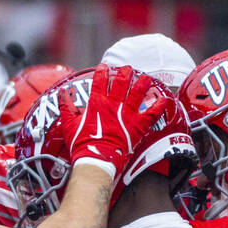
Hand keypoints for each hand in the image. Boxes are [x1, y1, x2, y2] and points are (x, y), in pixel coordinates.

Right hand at [69, 64, 168, 179]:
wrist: (96, 160)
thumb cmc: (82, 145)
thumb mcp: (69, 125)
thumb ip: (66, 107)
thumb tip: (62, 94)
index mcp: (96, 104)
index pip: (100, 81)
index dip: (102, 72)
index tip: (104, 67)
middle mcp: (113, 105)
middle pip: (122, 82)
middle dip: (125, 73)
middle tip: (128, 69)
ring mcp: (127, 115)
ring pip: (138, 92)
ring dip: (142, 83)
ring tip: (146, 77)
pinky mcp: (138, 126)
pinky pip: (151, 113)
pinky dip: (159, 106)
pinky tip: (164, 99)